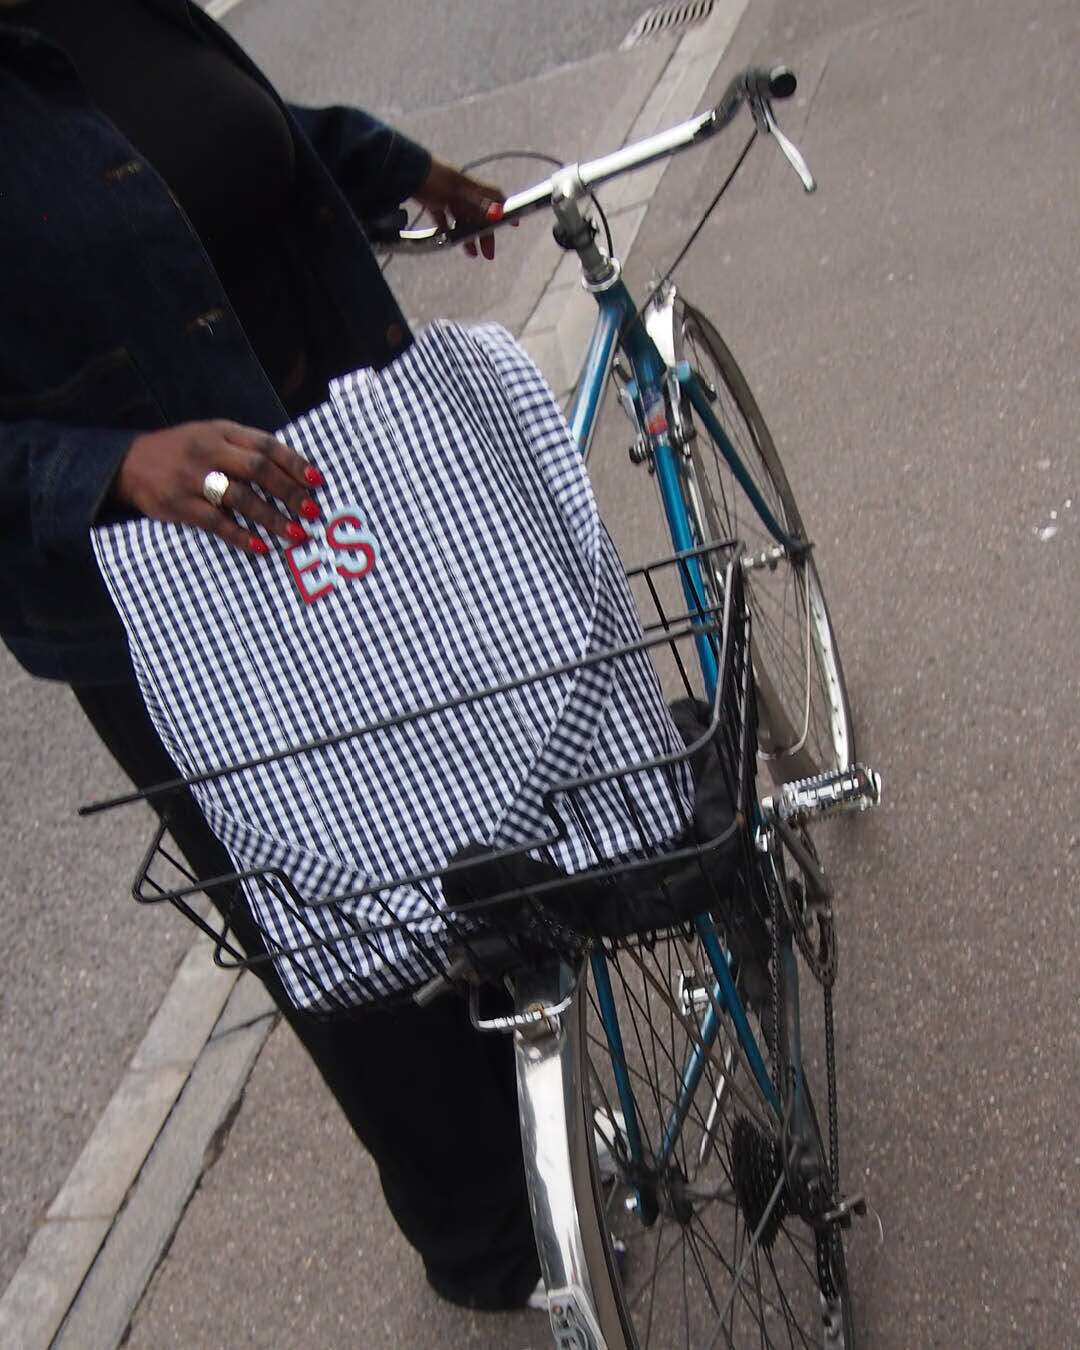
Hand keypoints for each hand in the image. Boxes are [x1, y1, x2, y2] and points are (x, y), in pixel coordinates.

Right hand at [112, 421, 323, 554]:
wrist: (129, 465)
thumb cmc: (182, 451)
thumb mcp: (212, 436)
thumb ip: (245, 448)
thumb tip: (293, 470)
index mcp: (221, 432)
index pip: (265, 444)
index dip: (293, 462)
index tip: (317, 481)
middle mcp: (208, 451)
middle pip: (257, 469)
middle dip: (288, 491)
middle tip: (311, 511)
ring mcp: (192, 478)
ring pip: (240, 497)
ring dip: (272, 517)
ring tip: (296, 534)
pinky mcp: (179, 505)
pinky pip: (216, 523)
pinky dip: (241, 536)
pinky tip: (261, 547)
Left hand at [413, 158, 507, 260]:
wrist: (404, 171)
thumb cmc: (433, 178)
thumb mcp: (458, 193)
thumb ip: (478, 204)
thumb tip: (499, 214)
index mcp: (470, 186)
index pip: (494, 198)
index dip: (505, 211)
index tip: (514, 225)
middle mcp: (461, 190)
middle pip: (478, 214)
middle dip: (485, 234)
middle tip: (489, 254)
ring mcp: (447, 196)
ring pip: (462, 219)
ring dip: (467, 236)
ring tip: (471, 253)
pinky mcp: (432, 201)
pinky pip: (444, 219)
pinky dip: (448, 231)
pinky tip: (448, 242)